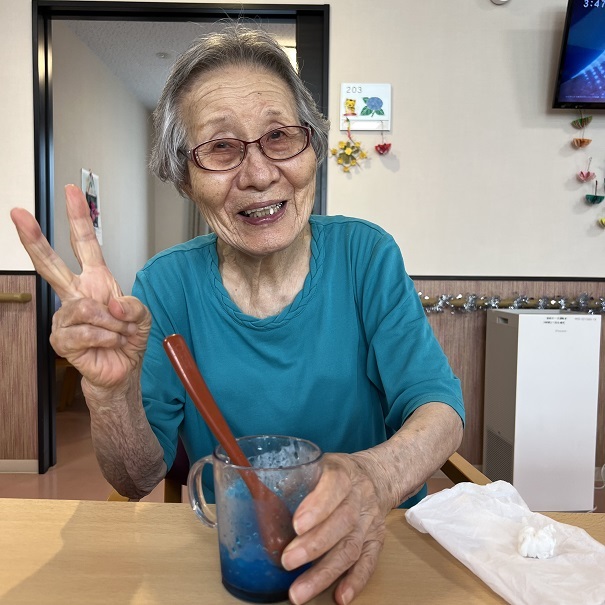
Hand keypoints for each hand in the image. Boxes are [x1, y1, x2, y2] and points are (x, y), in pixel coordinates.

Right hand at [10, 185, 150, 388]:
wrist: (122, 370)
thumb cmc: (128, 339)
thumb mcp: (142, 317)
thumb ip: (133, 306)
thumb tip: (111, 304)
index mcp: (96, 280)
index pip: (85, 243)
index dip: (79, 218)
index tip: (72, 191)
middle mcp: (77, 294)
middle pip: (50, 263)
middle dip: (34, 238)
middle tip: (17, 213)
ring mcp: (66, 316)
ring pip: (86, 309)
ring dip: (112, 324)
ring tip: (118, 333)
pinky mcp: (61, 338)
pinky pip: (85, 332)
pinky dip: (106, 339)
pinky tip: (108, 343)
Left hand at [282, 453, 388, 604]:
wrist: (376, 477)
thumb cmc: (337, 474)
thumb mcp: (317, 465)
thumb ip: (295, 480)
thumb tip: (262, 501)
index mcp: (343, 473)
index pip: (334, 487)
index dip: (317, 506)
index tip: (296, 525)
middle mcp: (359, 497)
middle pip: (342, 522)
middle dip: (313, 545)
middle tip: (288, 562)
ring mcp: (369, 521)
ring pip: (351, 547)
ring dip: (326, 572)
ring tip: (300, 592)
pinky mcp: (376, 541)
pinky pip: (368, 562)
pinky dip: (355, 581)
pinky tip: (340, 596)